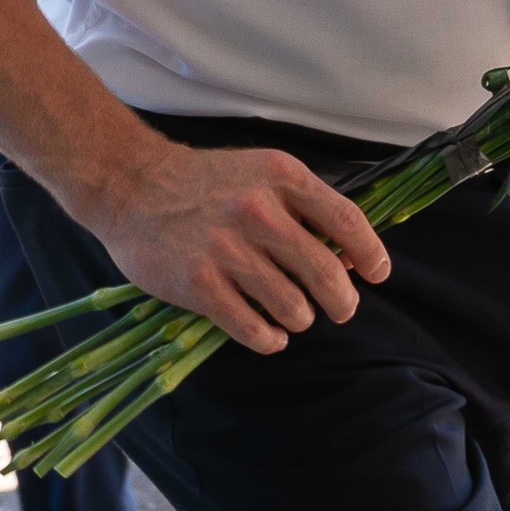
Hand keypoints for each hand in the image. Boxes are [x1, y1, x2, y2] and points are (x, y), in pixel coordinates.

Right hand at [91, 138, 391, 356]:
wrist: (132, 185)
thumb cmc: (205, 181)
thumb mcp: (261, 172)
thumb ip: (304, 205)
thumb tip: (350, 253)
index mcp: (282, 177)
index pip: (347, 221)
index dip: (371, 254)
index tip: (377, 274)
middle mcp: (259, 211)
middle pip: (326, 272)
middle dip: (343, 301)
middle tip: (341, 308)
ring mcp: (228, 250)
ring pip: (293, 307)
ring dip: (301, 318)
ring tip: (294, 315)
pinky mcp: (200, 284)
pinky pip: (253, 329)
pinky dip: (270, 339)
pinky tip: (269, 333)